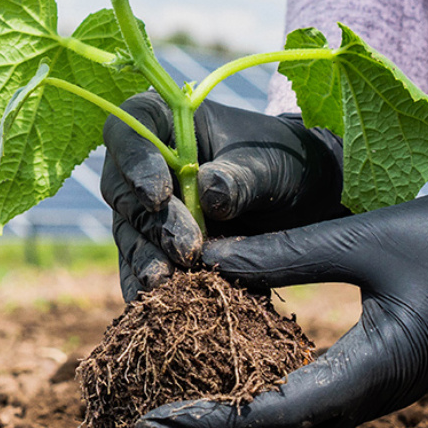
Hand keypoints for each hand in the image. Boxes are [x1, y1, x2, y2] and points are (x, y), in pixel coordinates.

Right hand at [101, 91, 345, 301]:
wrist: (305, 198)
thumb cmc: (286, 162)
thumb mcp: (272, 164)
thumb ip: (240, 177)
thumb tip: (208, 193)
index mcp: (167, 121)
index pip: (129, 129)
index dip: (134, 161)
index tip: (159, 195)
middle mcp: (145, 162)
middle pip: (123, 189)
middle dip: (153, 223)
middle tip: (188, 249)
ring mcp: (144, 206)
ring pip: (128, 232)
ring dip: (146, 259)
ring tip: (168, 284)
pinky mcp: (153, 245)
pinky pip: (138, 266)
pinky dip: (145, 287)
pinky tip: (154, 307)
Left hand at [123, 161, 427, 427]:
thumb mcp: (364, 240)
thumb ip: (283, 254)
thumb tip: (204, 258)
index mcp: (374, 374)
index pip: (272, 417)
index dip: (206, 423)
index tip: (149, 422)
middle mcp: (372, 396)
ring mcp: (378, 390)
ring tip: (168, 418)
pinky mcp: (379, 373)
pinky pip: (310, 404)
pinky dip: (260, 404)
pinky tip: (225, 386)